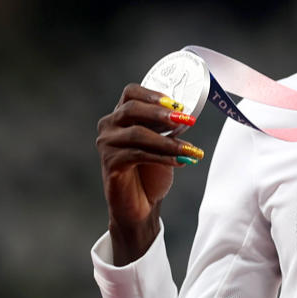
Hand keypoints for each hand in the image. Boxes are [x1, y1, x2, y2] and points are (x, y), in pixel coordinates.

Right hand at [96, 83, 201, 262]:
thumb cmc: (150, 172)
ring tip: (190, 150)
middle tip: (187, 121)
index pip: (131, 92)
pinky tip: (180, 161)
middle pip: (132, 109)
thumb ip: (167, 127)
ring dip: (169, 141)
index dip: (153, 95)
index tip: (176, 104)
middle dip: (162, 114)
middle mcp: (108, 126)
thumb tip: (186, 115)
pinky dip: (163, 157)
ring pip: (138, 134)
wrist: (139, 205)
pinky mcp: (110, 163)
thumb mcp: (161, 143)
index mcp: (120, 116)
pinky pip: (139, 154)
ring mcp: (106, 144)